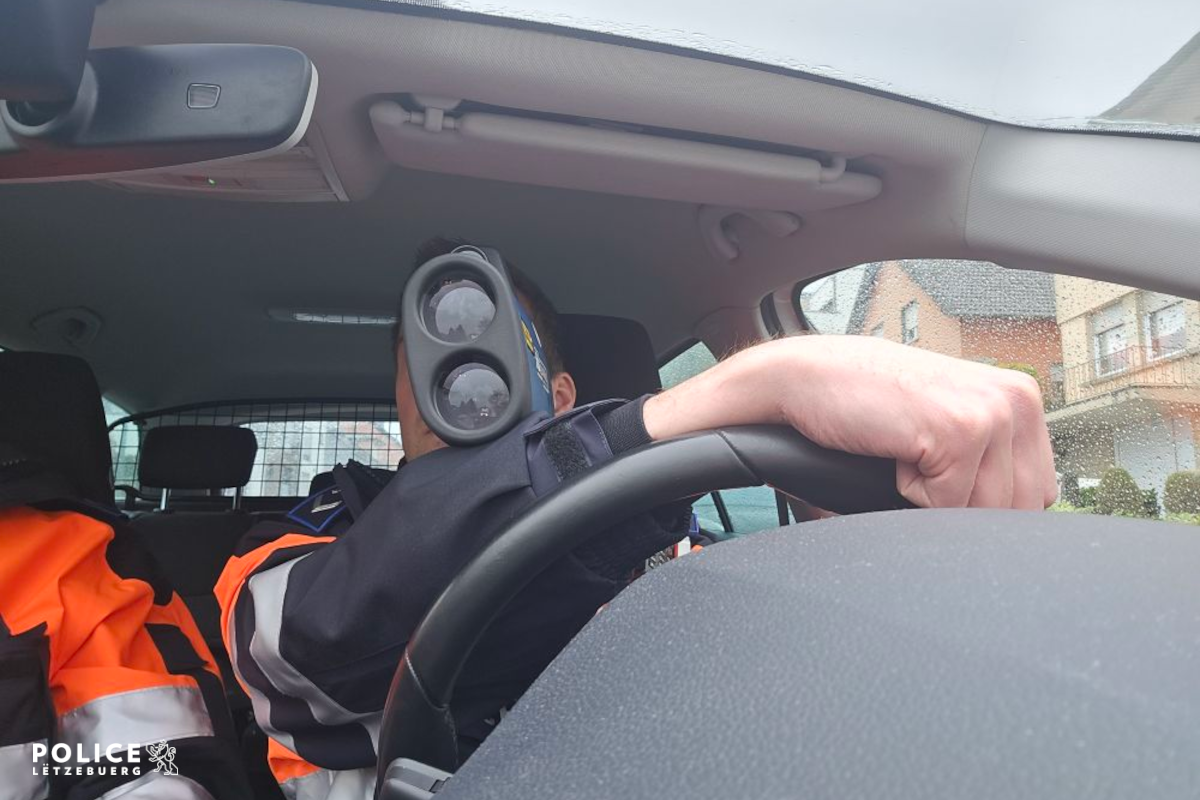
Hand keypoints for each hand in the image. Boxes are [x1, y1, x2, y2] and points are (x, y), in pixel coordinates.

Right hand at [643, 335, 1056, 509]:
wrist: (808, 379)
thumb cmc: (866, 407)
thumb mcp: (942, 428)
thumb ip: (988, 466)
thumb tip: (1011, 540)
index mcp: (1021, 400)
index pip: (1036, 496)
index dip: (985, 508)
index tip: (945, 488)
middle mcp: (1017, 401)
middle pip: (1015, 510)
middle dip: (961, 508)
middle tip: (918, 468)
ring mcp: (992, 413)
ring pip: (983, 512)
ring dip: (934, 501)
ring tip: (905, 455)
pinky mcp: (961, 430)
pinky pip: (947, 506)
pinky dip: (910, 494)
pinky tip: (894, 451)